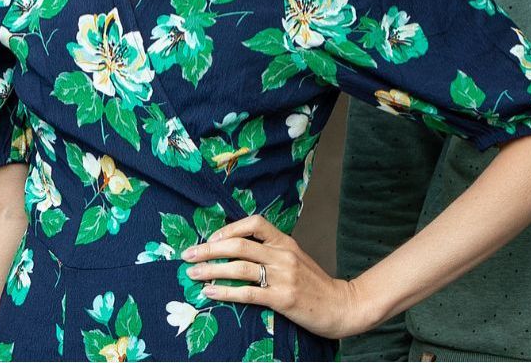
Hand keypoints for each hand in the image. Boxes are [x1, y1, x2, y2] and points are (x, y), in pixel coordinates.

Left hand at [181, 215, 373, 338]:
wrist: (342, 306)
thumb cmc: (316, 285)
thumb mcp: (296, 259)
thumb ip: (272, 253)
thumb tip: (239, 251)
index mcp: (286, 242)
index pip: (255, 223)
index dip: (229, 228)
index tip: (210, 238)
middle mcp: (283, 255)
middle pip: (239, 244)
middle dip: (209, 249)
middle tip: (188, 254)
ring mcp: (283, 276)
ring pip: (239, 267)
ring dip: (211, 269)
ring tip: (192, 273)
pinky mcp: (283, 298)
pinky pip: (248, 293)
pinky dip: (225, 291)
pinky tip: (210, 292)